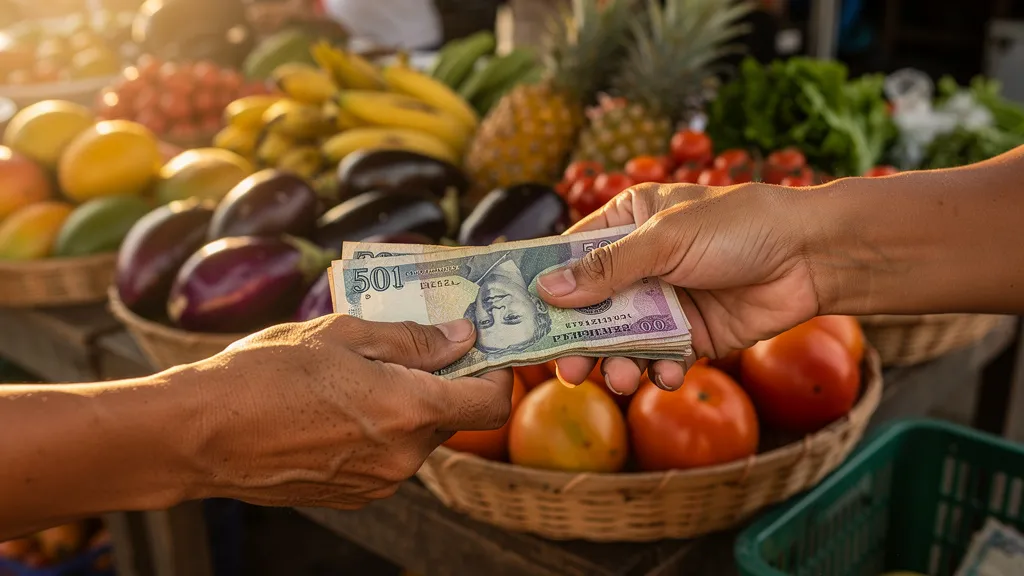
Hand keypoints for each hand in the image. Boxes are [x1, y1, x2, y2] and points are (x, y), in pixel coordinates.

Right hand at [189, 315, 511, 508]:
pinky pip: (389, 457)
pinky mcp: (354, 495)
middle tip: (412, 345)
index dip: (496, 373)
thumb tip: (463, 337)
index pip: (490, 403)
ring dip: (408, 406)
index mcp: (407, 411)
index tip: (481, 348)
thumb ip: (412, 338)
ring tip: (360, 374)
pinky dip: (381, 431)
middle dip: (444, 381)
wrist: (198, 435)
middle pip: (453, 417)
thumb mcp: (341, 334)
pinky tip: (339, 407)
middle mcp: (402, 456)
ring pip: (418, 437)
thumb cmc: (263, 373)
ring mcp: (378, 482)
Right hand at [537, 182, 822, 394]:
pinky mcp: (690, 334)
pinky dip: (656, 371)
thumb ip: (607, 269)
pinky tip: (665, 374)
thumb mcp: (665, 240)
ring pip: (620, 339)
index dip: (544, 286)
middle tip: (567, 368)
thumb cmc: (740, 227)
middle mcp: (640, 263)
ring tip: (622, 377)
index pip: (571, 255)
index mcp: (628, 222)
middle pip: (589, 306)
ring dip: (616, 362)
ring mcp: (664, 300)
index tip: (518, 318)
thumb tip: (547, 290)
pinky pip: (658, 359)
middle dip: (578, 340)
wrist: (812, 258)